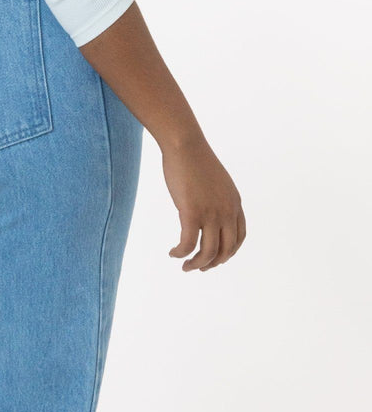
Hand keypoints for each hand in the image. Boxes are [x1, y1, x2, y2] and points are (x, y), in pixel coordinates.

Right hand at [162, 134, 245, 271]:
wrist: (185, 145)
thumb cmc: (195, 158)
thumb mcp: (216, 181)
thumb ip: (217, 197)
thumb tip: (208, 208)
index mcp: (234, 203)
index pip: (239, 238)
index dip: (228, 252)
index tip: (216, 257)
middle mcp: (226, 211)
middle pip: (225, 250)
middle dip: (213, 263)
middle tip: (199, 267)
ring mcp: (210, 213)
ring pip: (208, 252)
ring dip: (197, 264)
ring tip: (185, 266)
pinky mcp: (191, 213)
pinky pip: (188, 244)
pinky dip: (181, 253)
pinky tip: (173, 253)